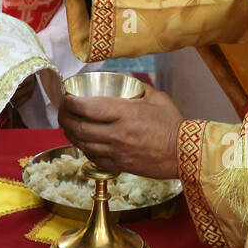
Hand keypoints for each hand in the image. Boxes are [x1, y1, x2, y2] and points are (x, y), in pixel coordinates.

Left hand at [58, 82, 184, 178]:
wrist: (185, 154)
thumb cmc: (173, 124)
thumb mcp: (156, 97)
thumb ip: (137, 88)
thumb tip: (124, 81)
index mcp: (124, 113)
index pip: (86, 108)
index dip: (70, 102)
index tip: (66, 97)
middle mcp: (116, 133)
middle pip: (78, 127)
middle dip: (64, 118)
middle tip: (62, 111)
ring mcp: (116, 152)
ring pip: (82, 144)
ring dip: (70, 134)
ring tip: (68, 125)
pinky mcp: (119, 165)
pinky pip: (93, 157)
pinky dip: (83, 148)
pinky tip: (83, 142)